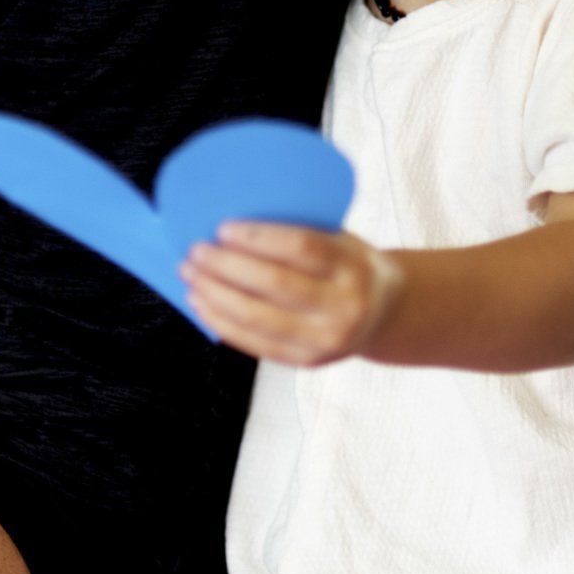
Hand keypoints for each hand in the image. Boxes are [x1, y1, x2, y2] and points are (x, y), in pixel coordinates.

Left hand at [181, 222, 401, 365]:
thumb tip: (232, 212)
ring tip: (189, 274)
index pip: (301, 248)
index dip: (258, 237)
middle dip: (226, 267)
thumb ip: (301, 230)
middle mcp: (344, 306)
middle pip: (274, 284)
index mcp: (353, 266)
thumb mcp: (341, 239)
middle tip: (195, 250)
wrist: (384, 312)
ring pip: (257, 318)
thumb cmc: (348, 264)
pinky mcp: (306, 361)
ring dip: (214, 294)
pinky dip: (220, 322)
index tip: (222, 227)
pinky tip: (200, 303)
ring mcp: (326, 340)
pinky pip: (254, 344)